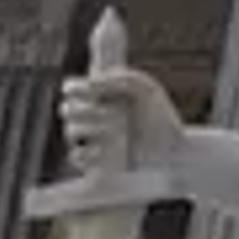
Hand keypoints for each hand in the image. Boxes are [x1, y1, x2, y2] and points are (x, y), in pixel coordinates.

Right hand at [50, 56, 180, 200]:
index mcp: (102, 95)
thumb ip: (120, 76)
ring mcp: (91, 139)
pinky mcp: (93, 162)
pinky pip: (76, 157)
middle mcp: (92, 116)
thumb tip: (90, 80)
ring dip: (89, 129)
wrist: (172, 148)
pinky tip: (104, 150)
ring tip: (115, 129)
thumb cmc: (160, 116)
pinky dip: (86, 152)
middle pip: (67, 110)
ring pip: (71, 131)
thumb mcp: (145, 88)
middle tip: (107, 111)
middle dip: (83, 109)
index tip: (82, 88)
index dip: (73, 88)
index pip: (72, 88)